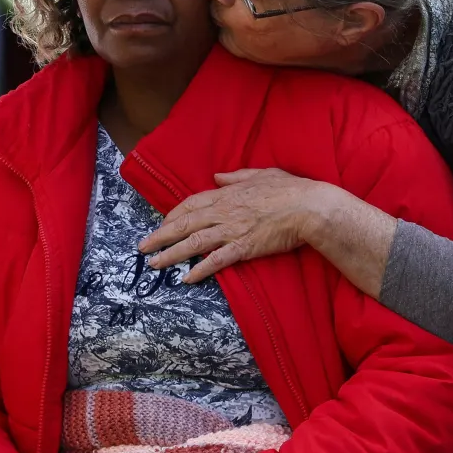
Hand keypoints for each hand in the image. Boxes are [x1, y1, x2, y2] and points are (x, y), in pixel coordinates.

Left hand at [140, 169, 334, 283]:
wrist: (309, 207)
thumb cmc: (290, 189)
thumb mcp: (261, 174)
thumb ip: (236, 176)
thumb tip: (217, 176)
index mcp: (227, 194)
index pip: (191, 204)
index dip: (173, 214)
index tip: (163, 223)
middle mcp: (224, 211)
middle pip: (184, 223)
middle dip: (160, 235)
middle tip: (143, 247)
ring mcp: (232, 230)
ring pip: (193, 242)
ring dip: (171, 254)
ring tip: (154, 264)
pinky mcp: (244, 248)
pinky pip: (216, 260)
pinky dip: (199, 270)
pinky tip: (186, 278)